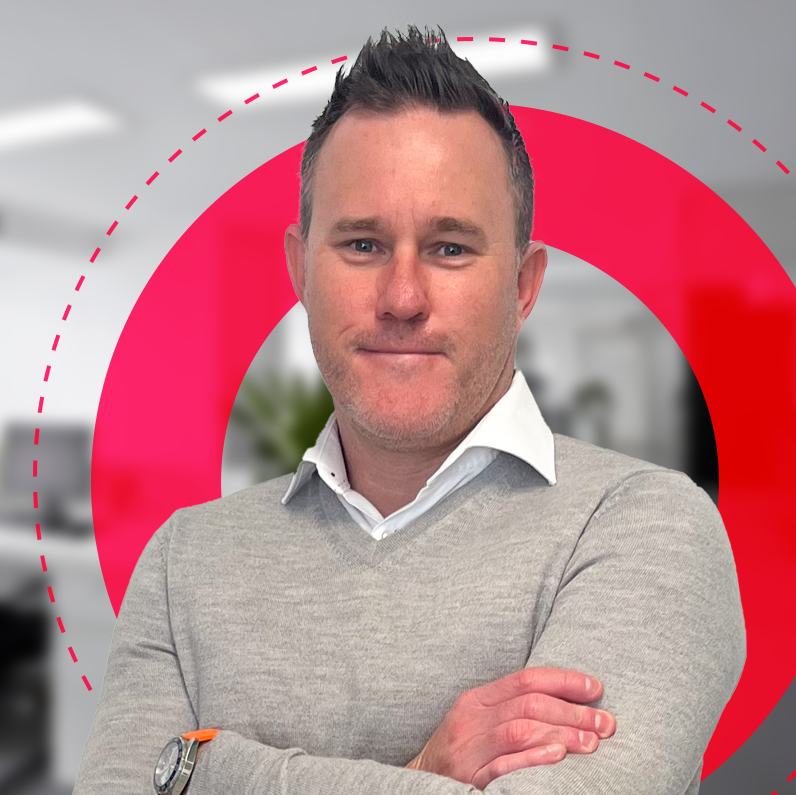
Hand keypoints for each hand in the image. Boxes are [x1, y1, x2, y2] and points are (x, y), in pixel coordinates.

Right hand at [405, 667, 615, 789]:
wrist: (417, 783)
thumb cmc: (460, 751)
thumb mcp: (478, 720)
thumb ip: (511, 708)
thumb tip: (566, 700)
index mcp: (476, 699)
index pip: (525, 679)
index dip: (563, 680)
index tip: (596, 688)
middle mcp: (470, 719)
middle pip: (528, 705)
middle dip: (572, 711)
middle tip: (606, 722)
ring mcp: (468, 750)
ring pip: (519, 731)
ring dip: (561, 733)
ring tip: (592, 741)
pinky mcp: (468, 780)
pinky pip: (503, 766)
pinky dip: (532, 759)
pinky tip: (557, 755)